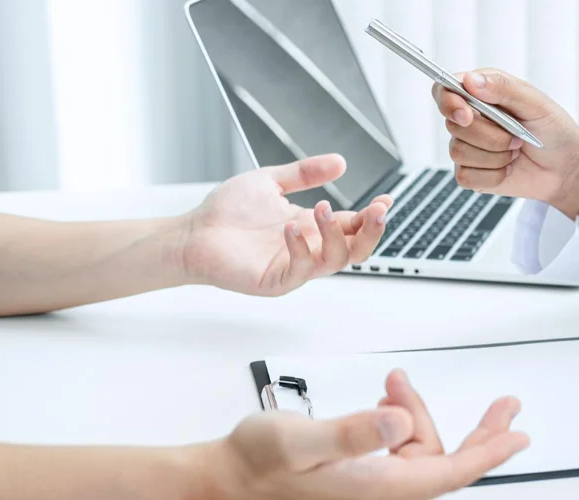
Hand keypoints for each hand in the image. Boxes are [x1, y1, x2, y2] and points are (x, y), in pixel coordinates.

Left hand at [178, 154, 392, 296]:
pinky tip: (291, 228)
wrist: (193, 232)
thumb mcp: (271, 181)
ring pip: (334, 261)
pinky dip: (301, 249)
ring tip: (319, 210)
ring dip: (335, 236)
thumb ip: (305, 172)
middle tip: (376, 211)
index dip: (372, 215)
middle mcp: (308, 248)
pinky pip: (300, 271)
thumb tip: (340, 162)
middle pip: (356, 250)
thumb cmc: (227, 212)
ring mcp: (294, 266)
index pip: (353, 225)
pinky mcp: (275, 280)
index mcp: (311, 227)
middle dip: (371, 232)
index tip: (385, 199)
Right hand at [210, 370, 528, 499]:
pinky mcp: (364, 473)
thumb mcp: (299, 440)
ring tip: (392, 383)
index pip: (450, 472)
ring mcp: (374, 483)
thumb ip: (350, 432)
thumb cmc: (256, 464)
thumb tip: (394, 421)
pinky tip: (388, 399)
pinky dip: (401, 418)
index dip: (489, 453)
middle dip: (476, 430)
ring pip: (421, 445)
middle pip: (446, 459)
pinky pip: (400, 445)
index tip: (518, 435)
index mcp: (377, 487)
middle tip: (506, 406)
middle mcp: (382, 490)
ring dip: (416, 411)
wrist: (228, 477)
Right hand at [432, 69, 578, 218]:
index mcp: (482, 92)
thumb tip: (470, 81)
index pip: (444, 90)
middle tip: (518, 137)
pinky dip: (492, 175)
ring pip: (459, 152)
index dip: (448, 102)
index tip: (466, 115)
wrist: (566, 167)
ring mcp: (468, 146)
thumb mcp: (536, 103)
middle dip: (489, 135)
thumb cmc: (554, 130)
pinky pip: (466, 176)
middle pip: (453, 125)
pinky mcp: (471, 173)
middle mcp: (471, 117)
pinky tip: (507, 168)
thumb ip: (503, 88)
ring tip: (515, 151)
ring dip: (495, 156)